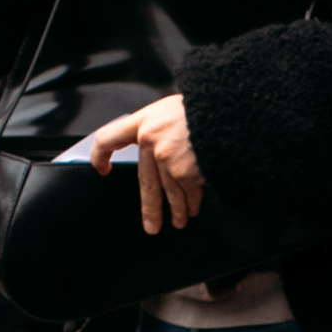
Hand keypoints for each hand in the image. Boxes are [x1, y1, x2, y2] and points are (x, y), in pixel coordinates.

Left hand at [90, 93, 201, 232]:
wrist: (230, 108)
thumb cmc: (208, 106)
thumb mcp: (176, 108)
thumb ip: (162, 127)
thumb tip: (159, 147)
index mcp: (145, 120)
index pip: (109, 138)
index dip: (101, 155)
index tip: (102, 168)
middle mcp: (150, 139)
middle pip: (144, 181)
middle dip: (149, 208)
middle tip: (151, 225)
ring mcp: (166, 157)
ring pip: (168, 191)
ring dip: (176, 209)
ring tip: (180, 220)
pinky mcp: (184, 170)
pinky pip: (187, 192)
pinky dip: (192, 202)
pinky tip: (194, 208)